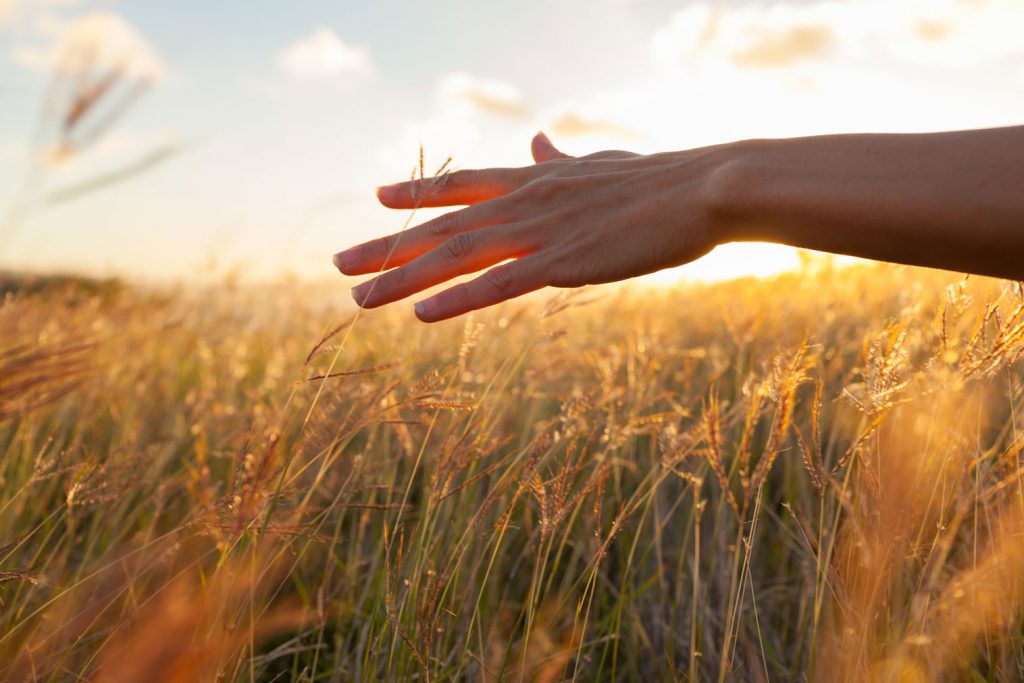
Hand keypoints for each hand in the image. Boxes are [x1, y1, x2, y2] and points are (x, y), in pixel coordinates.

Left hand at [333, 132, 727, 321]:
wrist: (703, 189)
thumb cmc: (656, 180)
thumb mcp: (597, 162)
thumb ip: (559, 159)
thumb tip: (538, 141)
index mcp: (535, 179)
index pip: (463, 185)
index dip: (418, 193)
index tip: (378, 199)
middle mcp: (525, 202)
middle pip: (443, 227)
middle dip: (387, 247)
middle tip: (339, 263)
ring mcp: (541, 232)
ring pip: (458, 257)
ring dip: (405, 279)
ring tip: (360, 298)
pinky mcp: (565, 263)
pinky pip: (501, 285)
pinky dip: (459, 300)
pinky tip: (422, 316)